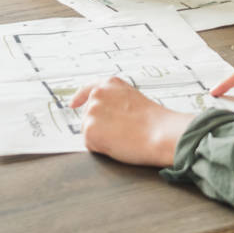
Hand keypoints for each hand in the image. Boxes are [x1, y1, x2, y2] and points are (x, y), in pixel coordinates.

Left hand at [71, 76, 194, 166]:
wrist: (160, 133)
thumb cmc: (154, 121)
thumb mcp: (133, 99)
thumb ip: (115, 101)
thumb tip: (104, 115)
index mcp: (110, 84)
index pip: (88, 89)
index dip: (79, 97)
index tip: (73, 104)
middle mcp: (97, 94)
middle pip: (88, 116)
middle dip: (99, 125)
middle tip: (122, 131)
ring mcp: (91, 112)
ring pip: (89, 131)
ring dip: (101, 138)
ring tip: (123, 136)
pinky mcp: (89, 130)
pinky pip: (91, 145)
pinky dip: (102, 149)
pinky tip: (117, 143)